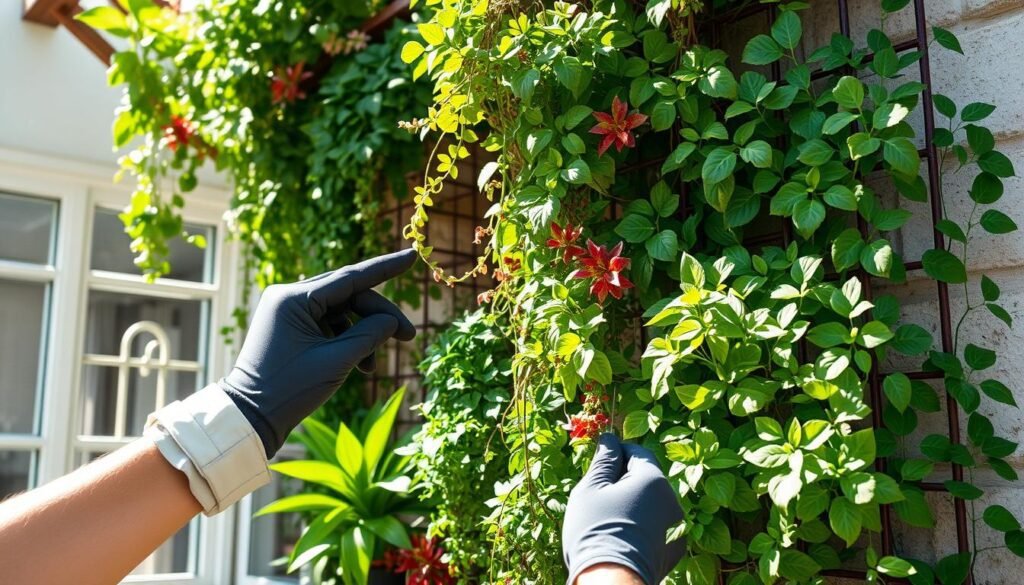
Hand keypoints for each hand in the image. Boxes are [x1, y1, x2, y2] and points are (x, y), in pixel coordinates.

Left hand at [220, 250, 416, 456]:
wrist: (250, 418)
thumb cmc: (290, 390)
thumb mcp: (337, 361)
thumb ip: (370, 334)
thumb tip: (391, 320)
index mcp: (293, 298)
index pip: (350, 277)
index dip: (385, 267)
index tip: (411, 255)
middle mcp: (287, 296)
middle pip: (348, 295)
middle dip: (379, 315)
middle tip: (409, 336)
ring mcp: (287, 310)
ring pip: (340, 311)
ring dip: (363, 333)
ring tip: (372, 366)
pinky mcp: (289, 326)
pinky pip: (328, 323)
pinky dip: (347, 340)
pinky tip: (359, 365)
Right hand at [562, 433, 684, 584]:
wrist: (610, 582)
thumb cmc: (595, 530)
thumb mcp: (591, 489)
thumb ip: (604, 460)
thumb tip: (609, 439)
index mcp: (653, 480)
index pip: (638, 452)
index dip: (617, 452)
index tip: (600, 461)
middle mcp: (672, 501)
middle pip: (646, 479)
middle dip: (624, 480)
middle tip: (598, 493)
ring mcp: (677, 528)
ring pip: (652, 504)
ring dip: (634, 504)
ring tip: (607, 518)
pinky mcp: (674, 551)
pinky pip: (657, 527)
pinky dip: (642, 526)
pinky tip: (621, 537)